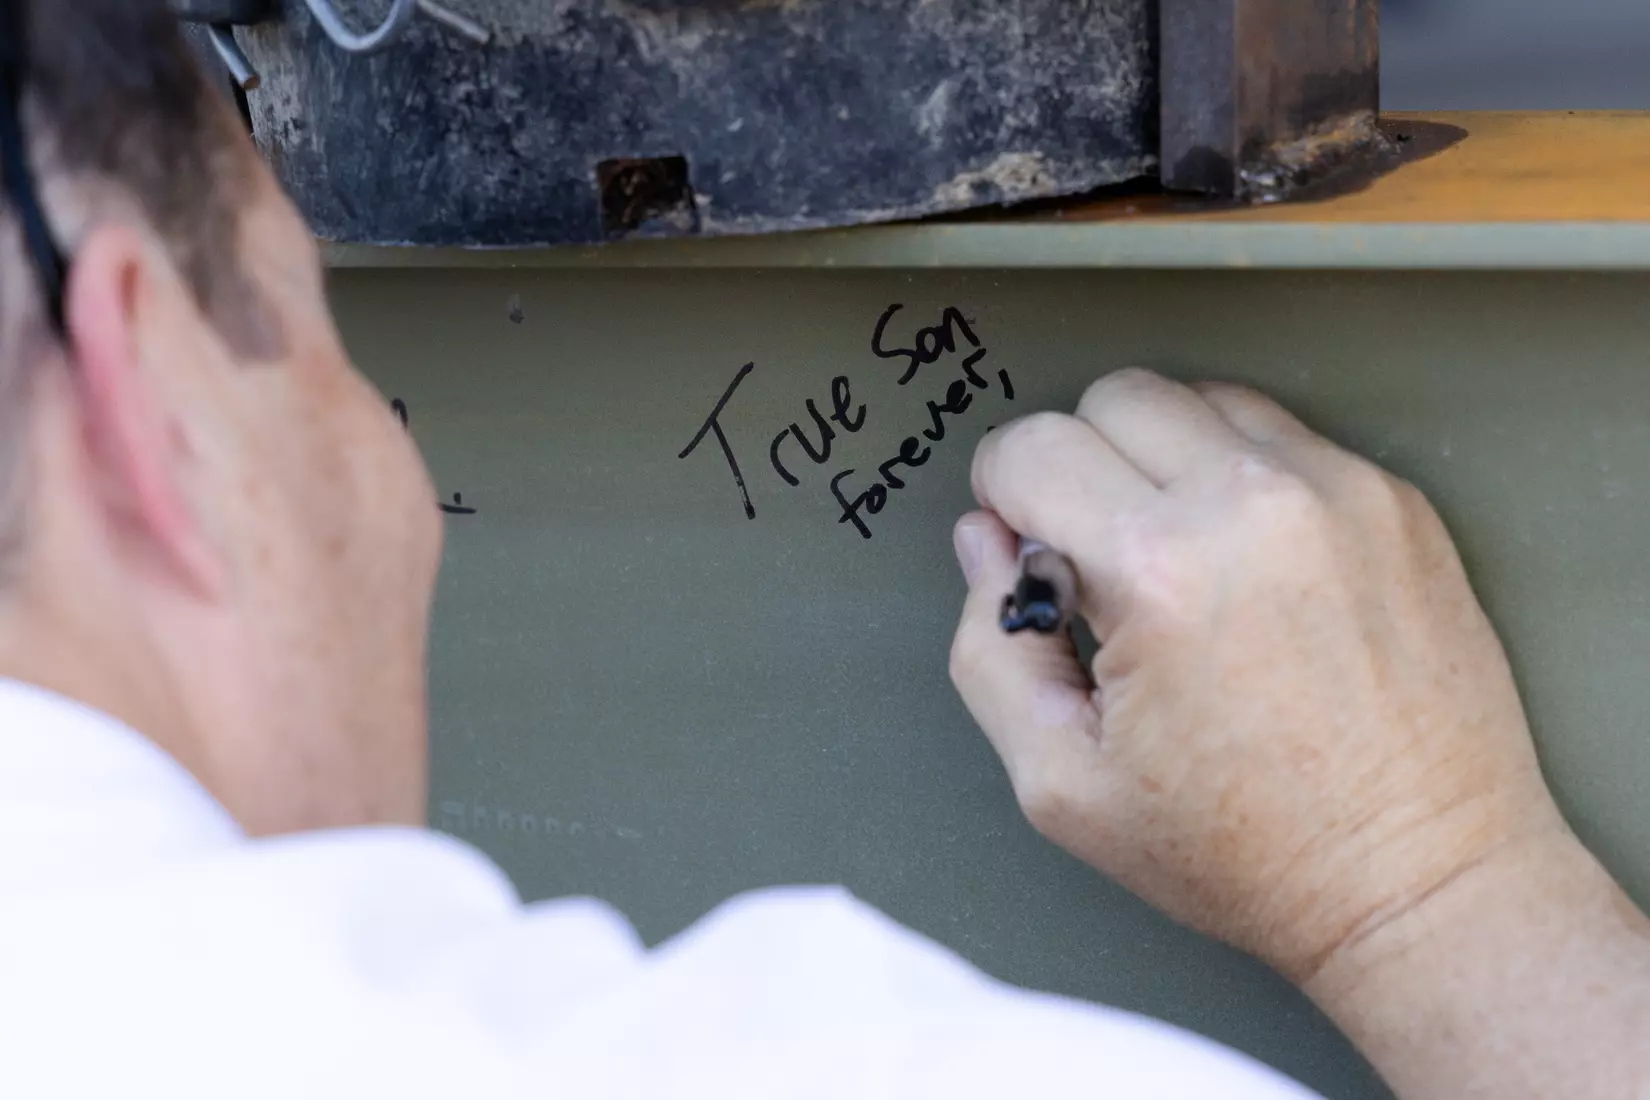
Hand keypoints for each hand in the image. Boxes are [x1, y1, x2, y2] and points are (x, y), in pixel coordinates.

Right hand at [950, 368, 1566, 980]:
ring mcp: (1337, 492)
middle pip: (1111, 398)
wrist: (1419, 881)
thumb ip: (988, 649)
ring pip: (1197, 398)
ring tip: (1177, 559)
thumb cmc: (1248, 852)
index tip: (1024, 542)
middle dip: (1079, 466)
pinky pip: (1280, 434)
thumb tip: (985, 542)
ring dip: (1162, 458)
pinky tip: (1246, 563)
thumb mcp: (1062, 785)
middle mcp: (1253, 506)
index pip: (1031, 448)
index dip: (1003, 496)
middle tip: (1098, 559)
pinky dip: (1241, 476)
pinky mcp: (1394, 500)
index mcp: (1158, 573)